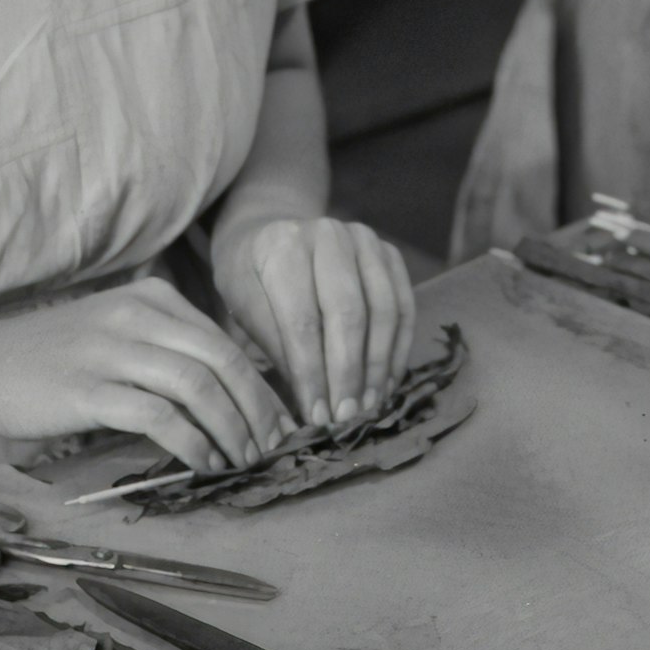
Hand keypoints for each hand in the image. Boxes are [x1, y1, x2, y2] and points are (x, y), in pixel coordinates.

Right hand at [0, 278, 293, 473]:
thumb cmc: (57, 357)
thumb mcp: (120, 331)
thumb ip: (170, 348)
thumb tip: (234, 395)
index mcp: (153, 297)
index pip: (225, 342)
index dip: (260, 387)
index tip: (278, 422)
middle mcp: (137, 315)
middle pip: (222, 362)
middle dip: (257, 410)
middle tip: (271, 447)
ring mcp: (112, 350)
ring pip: (198, 388)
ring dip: (230, 431)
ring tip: (242, 460)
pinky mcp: (90, 389)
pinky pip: (159, 417)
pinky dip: (192, 443)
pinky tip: (203, 462)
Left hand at [212, 217, 414, 426]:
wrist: (270, 231)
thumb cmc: (251, 278)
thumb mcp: (245, 308)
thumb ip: (277, 347)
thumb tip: (313, 404)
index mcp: (283, 246)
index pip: (303, 320)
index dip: (312, 373)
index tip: (317, 416)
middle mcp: (329, 235)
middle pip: (349, 314)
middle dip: (349, 374)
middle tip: (346, 418)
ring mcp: (364, 240)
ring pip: (384, 310)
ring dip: (379, 366)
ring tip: (369, 406)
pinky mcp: (388, 252)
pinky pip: (404, 306)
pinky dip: (398, 349)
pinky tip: (386, 383)